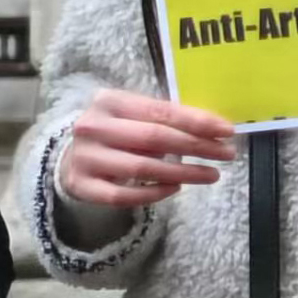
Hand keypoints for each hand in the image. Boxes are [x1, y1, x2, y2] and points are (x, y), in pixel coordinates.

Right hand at [53, 91, 239, 217]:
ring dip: (183, 172)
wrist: (70, 157)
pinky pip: (125, 195)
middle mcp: (93, 126)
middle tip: (227, 154)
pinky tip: (176, 188)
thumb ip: (164, 119)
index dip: (196, 121)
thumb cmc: (114, 133)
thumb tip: (213, 129)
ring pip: (142, 167)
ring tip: (211, 174)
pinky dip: (154, 193)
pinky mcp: (82, 186)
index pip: (161, 111)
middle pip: (154, 138)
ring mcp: (85, 157)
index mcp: (109, 101)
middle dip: (196, 146)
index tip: (227, 130)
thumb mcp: (132, 116)